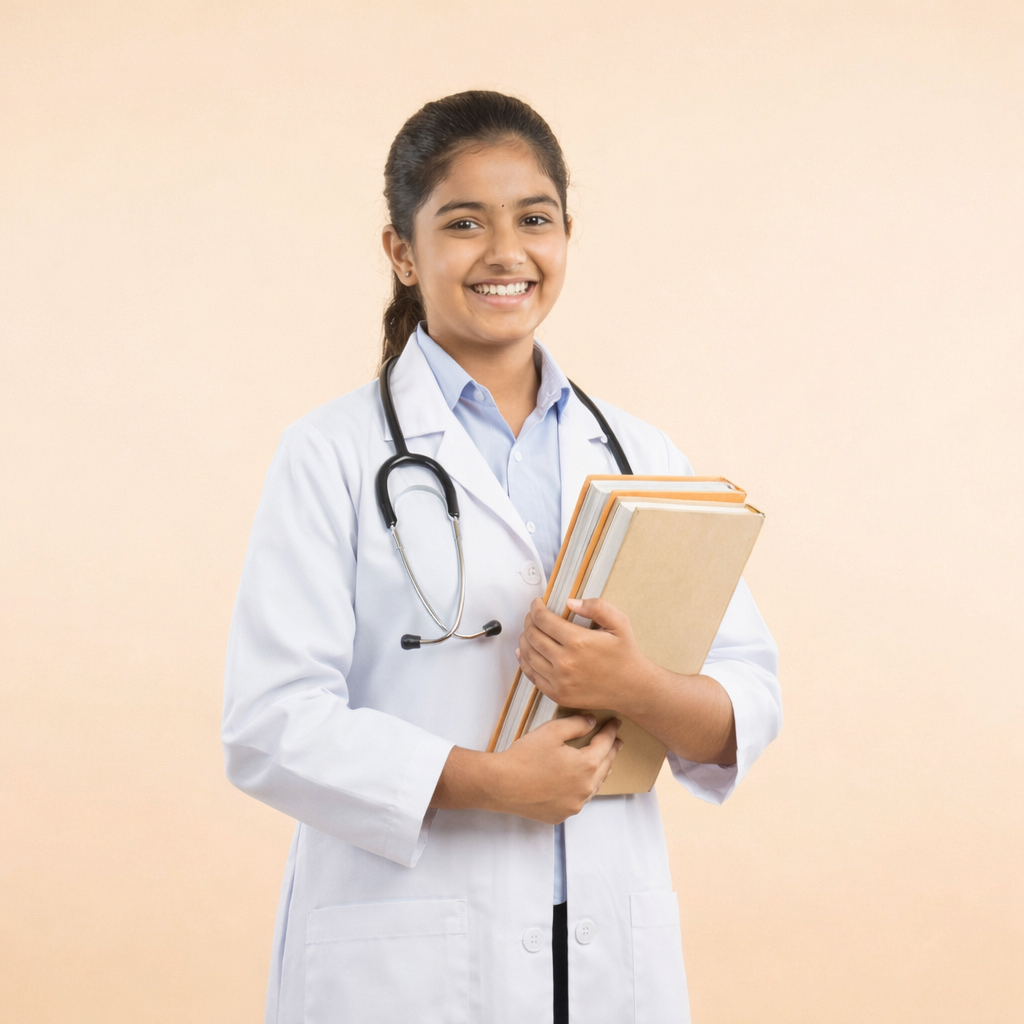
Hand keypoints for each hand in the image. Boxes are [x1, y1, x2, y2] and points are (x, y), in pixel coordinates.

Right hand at [492, 714, 621, 822]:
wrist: (501, 785)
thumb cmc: (525, 756)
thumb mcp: (552, 731)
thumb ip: (576, 724)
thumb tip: (592, 722)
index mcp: (586, 765)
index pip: (605, 745)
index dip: (610, 732)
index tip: (615, 724)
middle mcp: (585, 789)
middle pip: (604, 767)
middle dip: (611, 752)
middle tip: (616, 742)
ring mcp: (574, 805)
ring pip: (593, 786)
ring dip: (598, 772)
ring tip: (602, 763)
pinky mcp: (561, 815)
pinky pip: (578, 800)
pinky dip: (581, 789)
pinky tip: (576, 783)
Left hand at [517, 596, 738, 764]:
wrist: (632, 688)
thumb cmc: (625, 654)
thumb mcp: (619, 623)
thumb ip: (596, 607)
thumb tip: (570, 603)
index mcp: (577, 641)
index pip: (543, 620)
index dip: (536, 608)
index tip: (536, 603)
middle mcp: (564, 662)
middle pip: (532, 636)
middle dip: (529, 621)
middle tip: (532, 616)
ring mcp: (559, 680)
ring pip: (528, 655)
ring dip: (524, 640)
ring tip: (529, 631)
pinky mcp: (557, 694)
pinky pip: (532, 675)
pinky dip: (525, 662)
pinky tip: (525, 652)